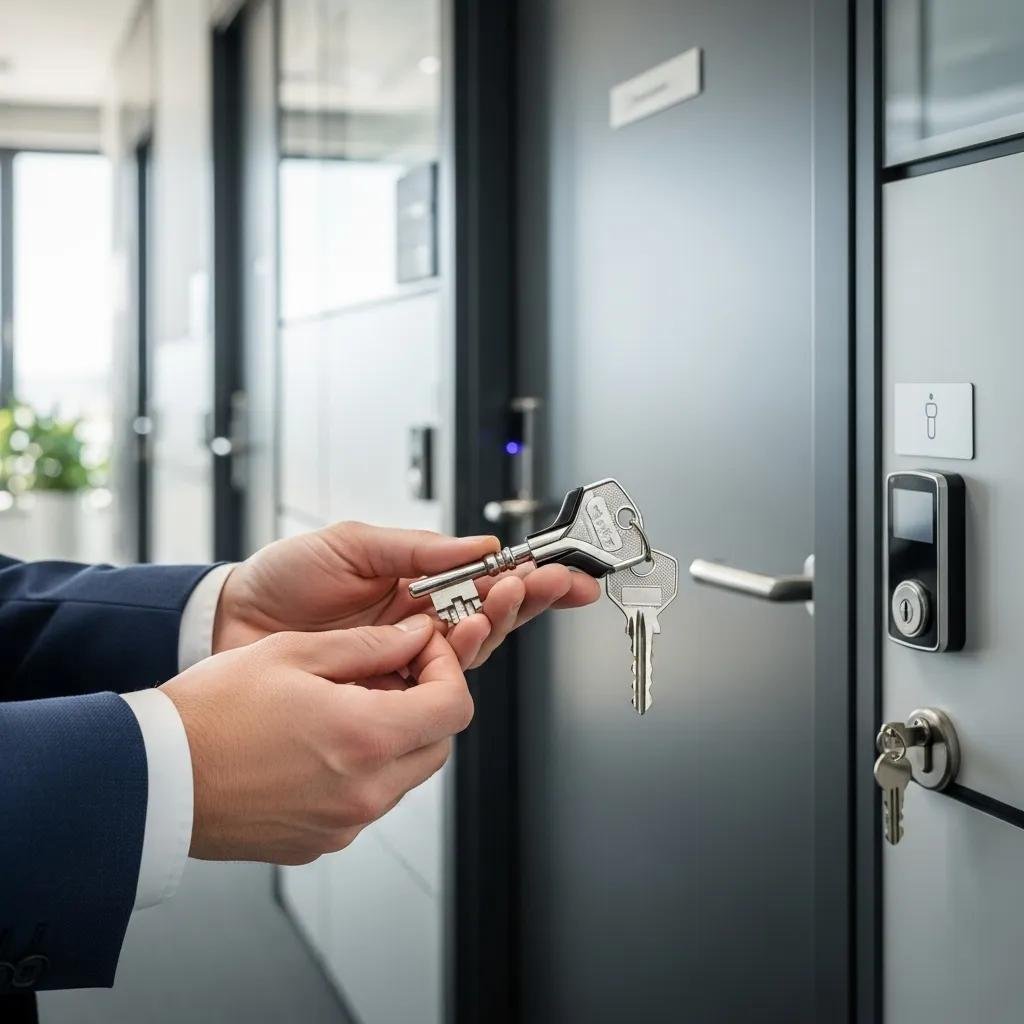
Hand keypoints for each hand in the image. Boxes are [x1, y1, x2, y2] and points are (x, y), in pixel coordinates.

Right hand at [161, 615, 472, 864]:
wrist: (152, 778)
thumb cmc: (212, 712)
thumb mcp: (294, 653)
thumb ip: (368, 645)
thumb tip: (415, 635)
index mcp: (366, 738)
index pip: (454, 707)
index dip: (447, 669)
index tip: (422, 650)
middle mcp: (365, 792)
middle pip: (438, 744)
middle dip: (426, 703)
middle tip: (389, 673)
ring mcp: (344, 824)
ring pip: (406, 774)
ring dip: (395, 737)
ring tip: (346, 704)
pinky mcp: (321, 843)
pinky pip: (368, 801)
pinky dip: (364, 769)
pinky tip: (321, 743)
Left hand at [213, 522, 600, 668]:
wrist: (230, 621)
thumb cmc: (285, 578)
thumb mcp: (352, 545)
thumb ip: (416, 549)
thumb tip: (479, 546)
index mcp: (417, 586)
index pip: (485, 582)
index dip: (528, 578)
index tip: (563, 570)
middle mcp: (419, 626)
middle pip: (491, 619)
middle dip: (526, 601)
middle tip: (549, 584)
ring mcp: (403, 660)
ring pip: (469, 651)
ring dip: (494, 624)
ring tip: (501, 601)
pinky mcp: (382, 691)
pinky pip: (430, 681)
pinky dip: (453, 660)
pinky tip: (463, 635)